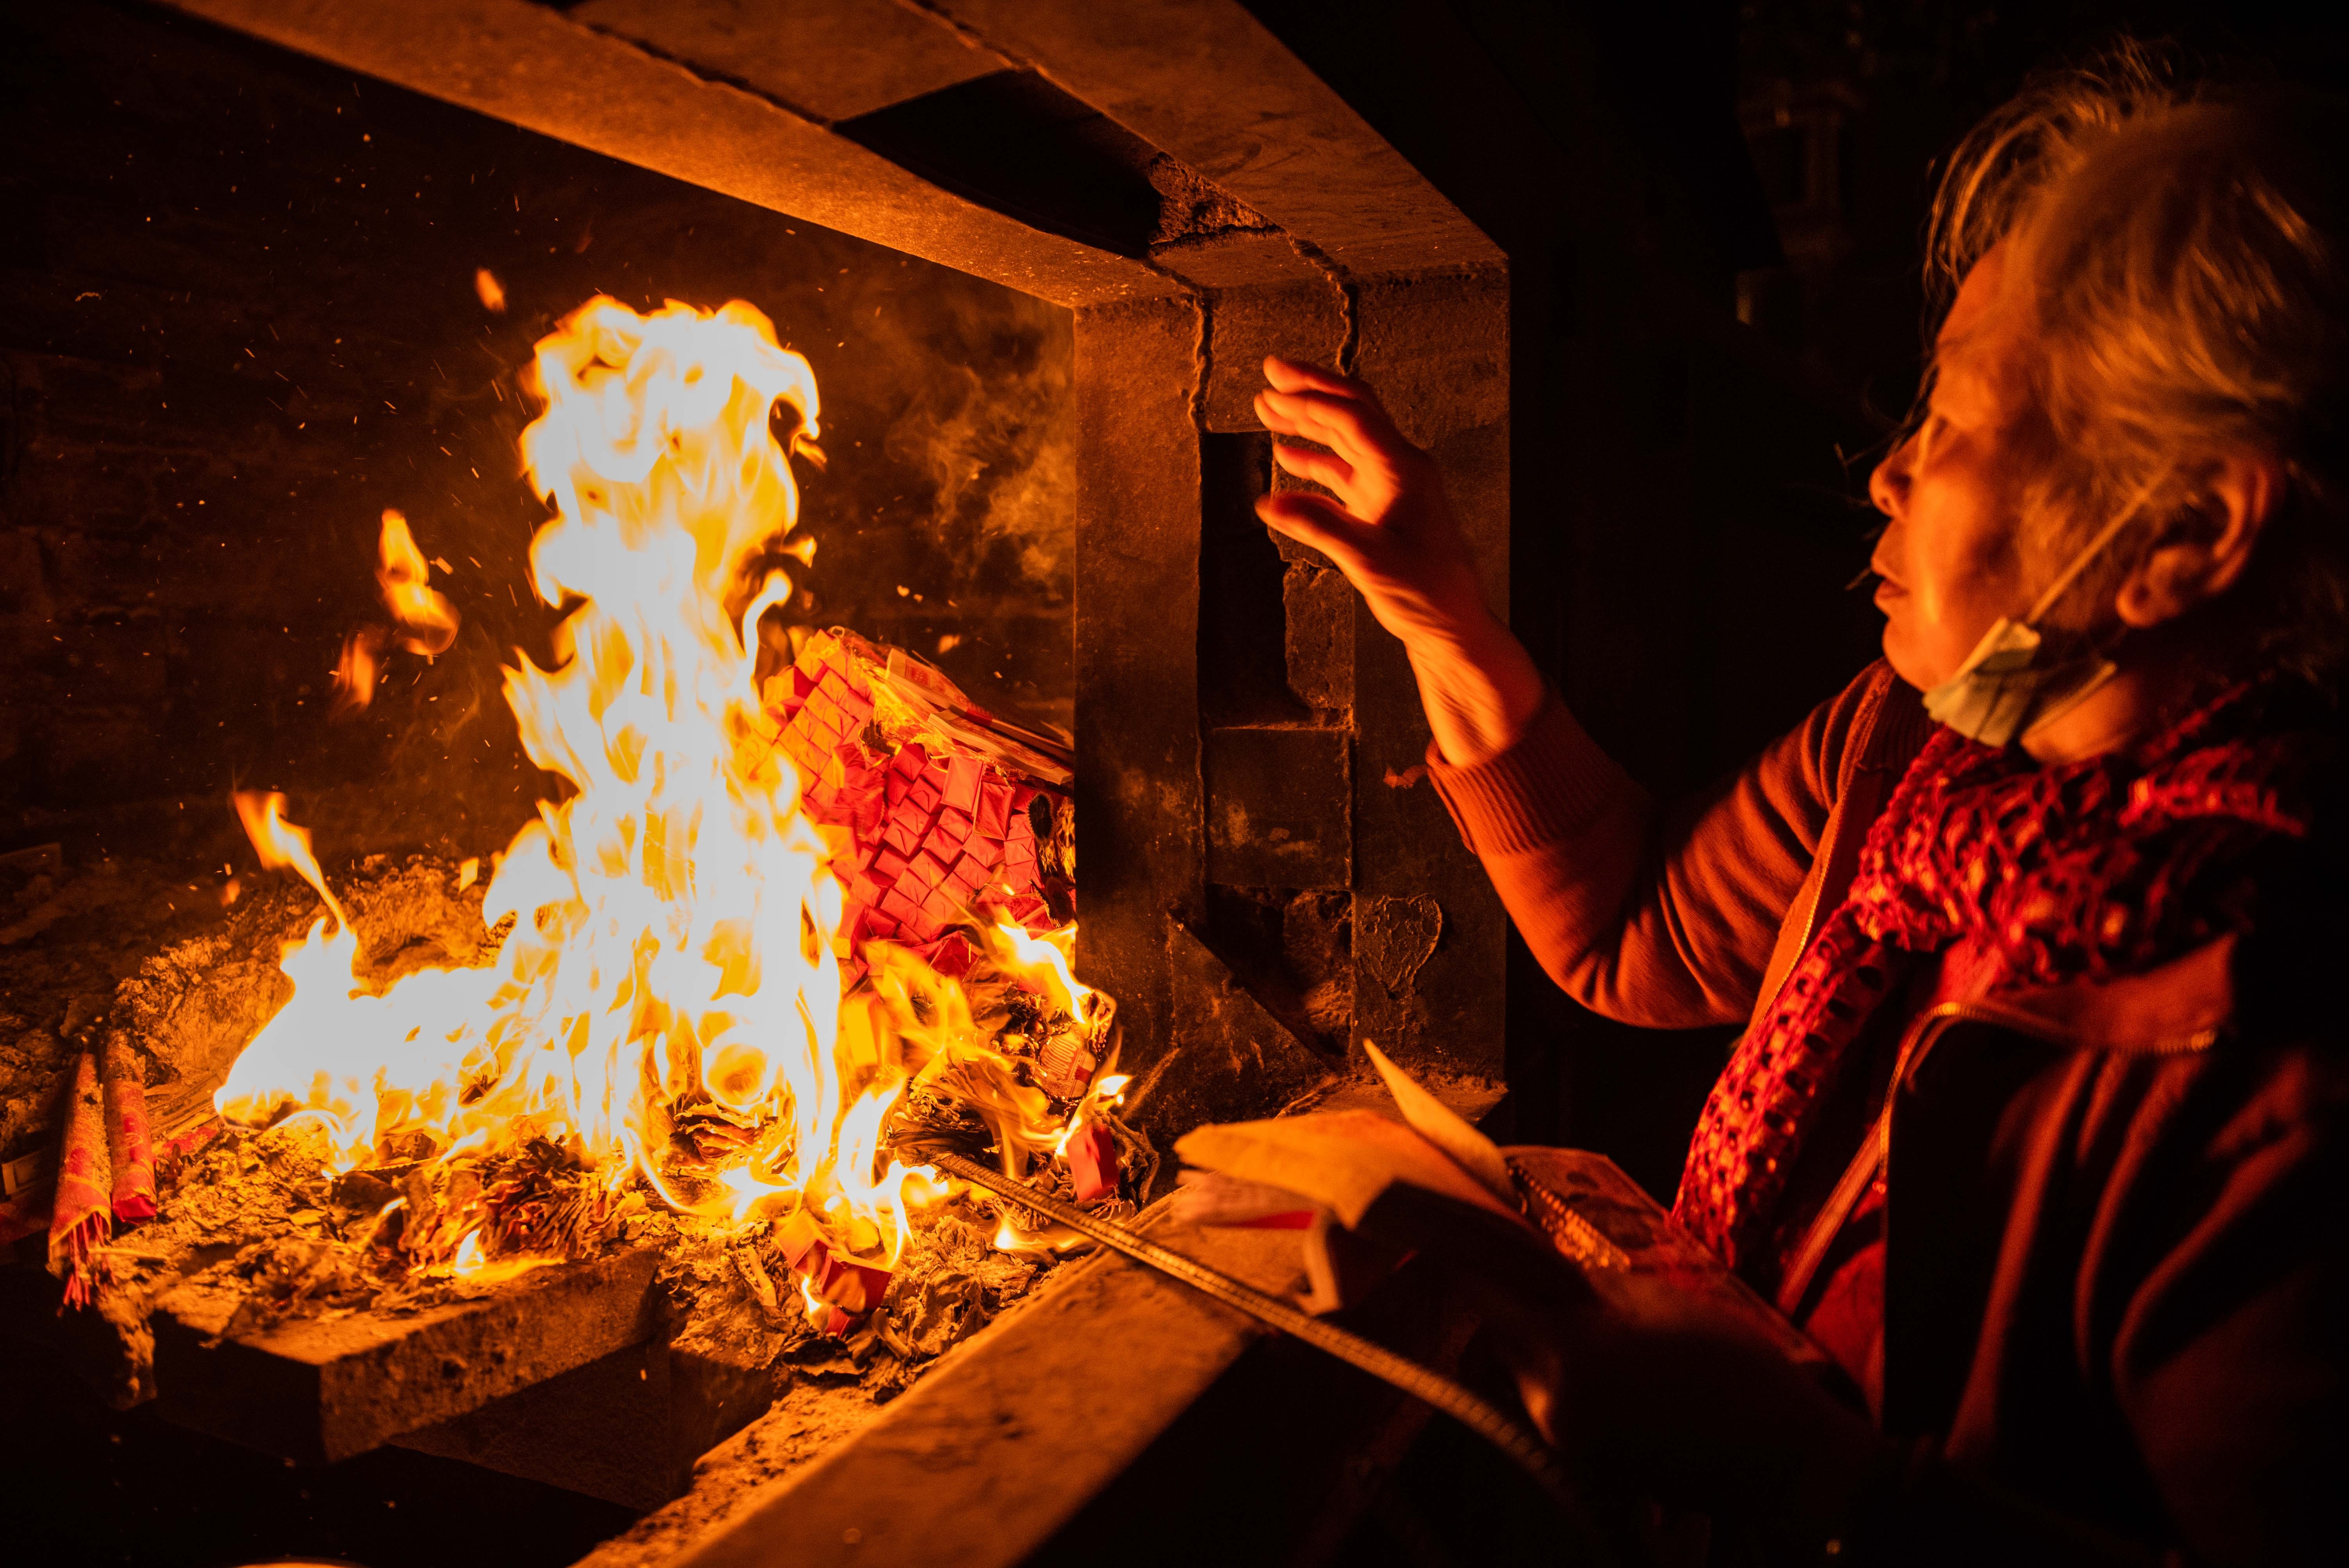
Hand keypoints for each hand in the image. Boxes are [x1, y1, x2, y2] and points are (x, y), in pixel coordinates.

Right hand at [1253, 357, 1543, 764]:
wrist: (1453, 623)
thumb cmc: (1425, 592)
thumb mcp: (1369, 561)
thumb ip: (1318, 528)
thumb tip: (1268, 504)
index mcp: (1404, 469)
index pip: (1352, 417)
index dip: (1310, 400)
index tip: (1272, 390)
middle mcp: (1399, 468)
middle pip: (1352, 412)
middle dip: (1311, 390)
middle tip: (1271, 372)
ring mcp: (1391, 487)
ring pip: (1345, 440)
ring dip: (1307, 423)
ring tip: (1269, 409)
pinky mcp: (1382, 509)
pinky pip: (1344, 475)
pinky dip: (1314, 465)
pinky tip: (1286, 462)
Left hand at [1469, 1268, 1888, 1541]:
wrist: (1784, 1461)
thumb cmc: (1733, 1371)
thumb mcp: (1658, 1302)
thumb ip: (1583, 1284)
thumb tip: (1530, 1259)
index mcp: (1566, 1359)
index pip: (1486, 1296)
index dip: (1474, 1259)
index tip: (1471, 1233)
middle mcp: (1547, 1409)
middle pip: (1493, 1337)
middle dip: (1505, 1300)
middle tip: (1530, 1269)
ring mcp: (1560, 1445)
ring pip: (1515, 1373)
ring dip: (1529, 1340)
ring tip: (1574, 1313)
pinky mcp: (1579, 1467)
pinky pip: (1543, 1407)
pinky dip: (1554, 1377)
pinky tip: (1594, 1357)